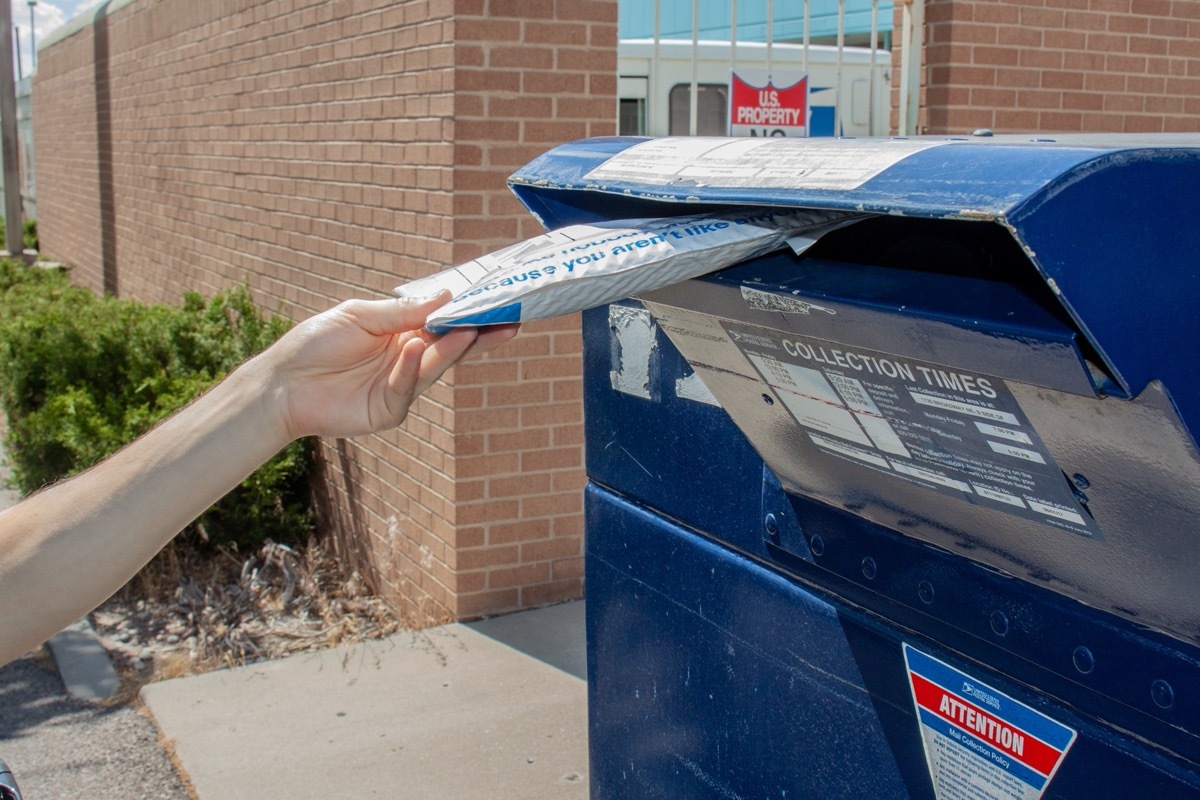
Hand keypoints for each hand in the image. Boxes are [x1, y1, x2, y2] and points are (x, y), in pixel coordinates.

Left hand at [261, 292, 518, 439]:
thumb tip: (446, 296)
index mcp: (403, 333)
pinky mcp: (388, 411)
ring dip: (452, 348)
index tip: (499, 303)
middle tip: (509, 323)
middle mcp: (407, 360)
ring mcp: (401, 387)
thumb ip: (402, 311)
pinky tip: (411, 349)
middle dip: (480, 335)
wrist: (282, 383)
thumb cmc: (316, 342)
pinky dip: (409, 369)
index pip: (444, 323)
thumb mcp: (360, 315)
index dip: (471, 315)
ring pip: (434, 367)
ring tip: (469, 330)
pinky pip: (405, 388)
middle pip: (451, 347)